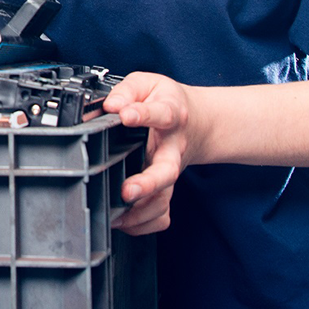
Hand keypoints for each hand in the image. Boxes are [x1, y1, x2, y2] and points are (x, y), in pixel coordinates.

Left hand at [103, 71, 207, 236]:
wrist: (197, 123)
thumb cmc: (166, 103)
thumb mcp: (148, 84)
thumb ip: (128, 90)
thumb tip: (111, 105)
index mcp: (170, 116)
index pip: (160, 114)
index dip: (142, 115)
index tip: (125, 115)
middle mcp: (171, 149)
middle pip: (166, 171)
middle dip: (147, 183)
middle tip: (128, 191)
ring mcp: (169, 172)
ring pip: (163, 199)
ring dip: (141, 211)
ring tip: (117, 214)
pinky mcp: (166, 190)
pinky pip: (161, 215)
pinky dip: (144, 224)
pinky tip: (124, 222)